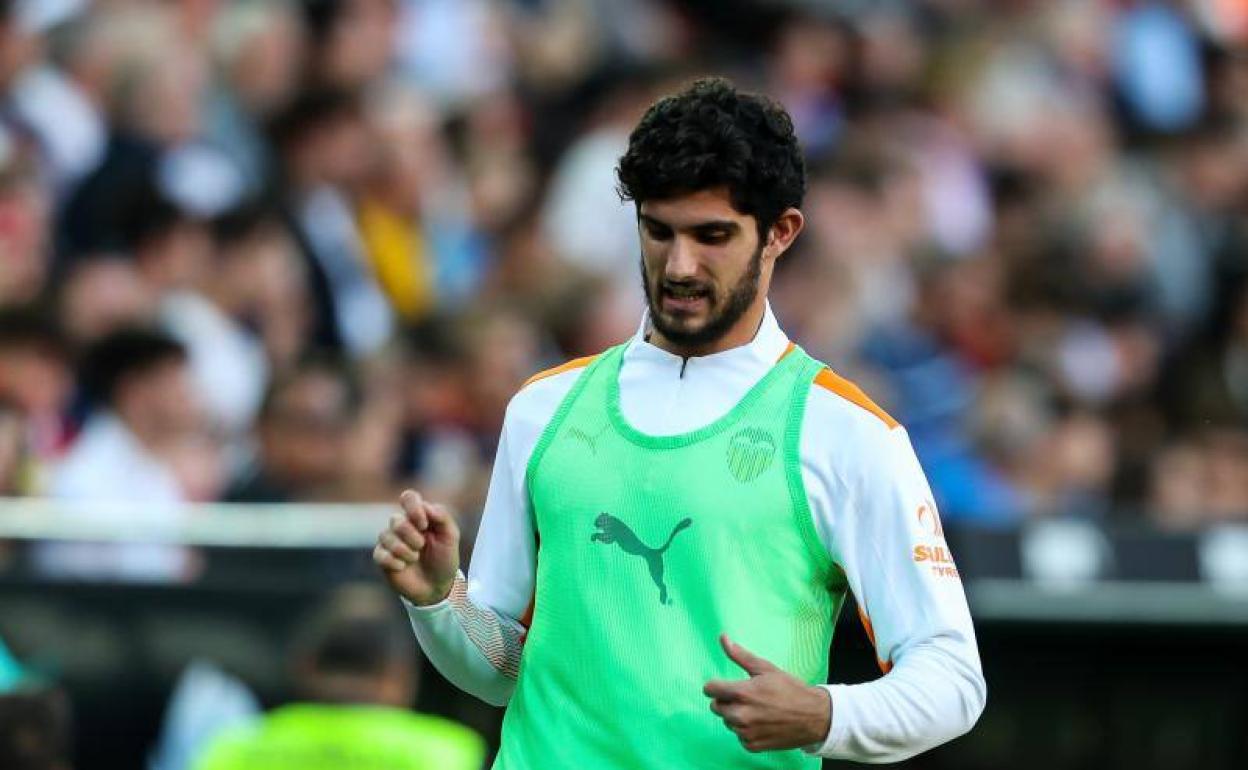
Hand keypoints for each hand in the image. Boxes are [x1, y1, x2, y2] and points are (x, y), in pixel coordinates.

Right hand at [373, 489, 459, 605]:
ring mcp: (390, 541)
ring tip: (415, 558)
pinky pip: (380, 554)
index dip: (413, 508)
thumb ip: (443, 517)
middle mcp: (402, 525)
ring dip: (404, 550)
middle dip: (412, 536)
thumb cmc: (444, 559)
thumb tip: (427, 507)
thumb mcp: (451, 537)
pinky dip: (394, 562)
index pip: (409, 497)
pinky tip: (403, 567)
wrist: (437, 586)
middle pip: (396, 520)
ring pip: (385, 535)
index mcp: (419, 516)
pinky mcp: (382, 557)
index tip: (424, 525)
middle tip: (422, 547)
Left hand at [703, 633, 831, 752]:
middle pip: (716, 707)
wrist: (814, 716)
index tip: (725, 686)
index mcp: (742, 693)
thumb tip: (723, 638)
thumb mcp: (766, 668)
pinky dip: (746, 730)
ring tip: (757, 709)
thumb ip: (740, 655)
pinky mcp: (752, 745)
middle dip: (727, 700)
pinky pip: (739, 736)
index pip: (710, 689)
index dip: (716, 686)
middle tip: (746, 697)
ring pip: (727, 722)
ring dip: (736, 716)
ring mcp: (746, 732)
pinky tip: (762, 723)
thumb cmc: (790, 689)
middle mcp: (741, 715)